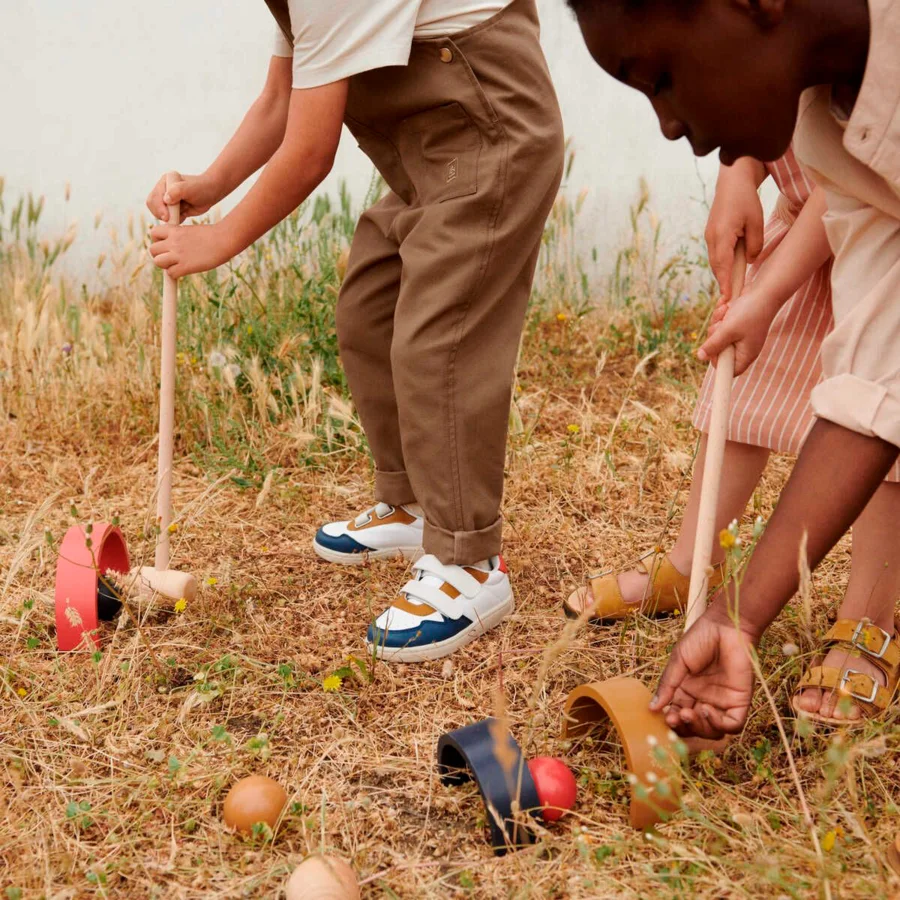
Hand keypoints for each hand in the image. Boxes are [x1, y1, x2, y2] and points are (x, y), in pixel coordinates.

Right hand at [146, 172, 220, 221]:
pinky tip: (184, 216)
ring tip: (181, 215)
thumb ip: (177, 191)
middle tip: (171, 219)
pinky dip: (174, 221)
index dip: (158, 208)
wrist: (212, 193)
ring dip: (168, 218)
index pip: (154, 197)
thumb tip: (166, 200)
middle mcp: (164, 191)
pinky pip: (169, 219)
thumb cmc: (202, 188)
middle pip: (153, 206)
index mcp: (165, 182)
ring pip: (160, 214)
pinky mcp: (174, 210)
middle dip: (161, 214)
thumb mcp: (190, 188)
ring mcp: (168, 201)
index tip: (167, 216)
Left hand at [148, 222, 235, 277]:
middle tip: (170, 258)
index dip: (157, 240)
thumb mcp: (191, 231)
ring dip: (165, 266)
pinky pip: (170, 274)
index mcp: (175, 230)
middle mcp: (173, 241)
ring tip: (176, 265)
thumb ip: (180, 236)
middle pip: (152, 250)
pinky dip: (175, 275)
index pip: (153, 233)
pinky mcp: (185, 266)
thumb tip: (175, 246)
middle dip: (159, 255)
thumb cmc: (212, 235)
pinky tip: (184, 271)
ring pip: (158, 262)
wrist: (224, 240)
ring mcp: (178, 254)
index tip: (166, 244)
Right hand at [649, 610, 755, 739]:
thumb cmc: (701, 638)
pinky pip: (732, 725)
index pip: (678, 715)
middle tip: (675, 717)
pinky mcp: (740, 702)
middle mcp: (704, 699)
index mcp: (688, 690)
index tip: (663, 717)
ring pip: (712, 731)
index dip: (671, 721)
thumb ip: (667, 685)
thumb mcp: (678, 661)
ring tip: (690, 712)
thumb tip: (652, 708)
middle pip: (694, 727)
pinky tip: (706, 710)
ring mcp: (723, 702)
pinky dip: (718, 724)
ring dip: (699, 727)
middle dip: (684, 727)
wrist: (726, 625)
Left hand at [697, 286, 777, 374]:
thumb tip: (700, 357)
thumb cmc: (751, 311)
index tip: (712, 347)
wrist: (764, 290)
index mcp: (745, 354)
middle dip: (715, 335)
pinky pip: (721, 325)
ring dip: (717, 322)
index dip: (716, 361)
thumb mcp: (728, 330)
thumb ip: (714, 344)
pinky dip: (721, 315)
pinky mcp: (736, 325)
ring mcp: (740, 336)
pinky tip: (726, 306)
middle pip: (718, 351)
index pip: (728, 370)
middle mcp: (743, 347)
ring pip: (717, 336)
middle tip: (721, 325)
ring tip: (726, 311)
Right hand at [705, 161, 764, 302]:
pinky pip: (716, 254)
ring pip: (716, 262)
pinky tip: (730, 271)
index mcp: (722, 235)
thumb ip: (754, 244)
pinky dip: (722, 265)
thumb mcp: (756, 221)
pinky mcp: (711, 234)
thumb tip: (750, 260)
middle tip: (730, 300)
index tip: (727, 298)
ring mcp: (709, 236)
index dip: (726, 283)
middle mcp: (712, 238)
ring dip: (723, 274)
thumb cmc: (746, 199)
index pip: (723, 265)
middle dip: (723, 283)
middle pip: (717, 267)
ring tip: (731, 289)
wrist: (732, 181)